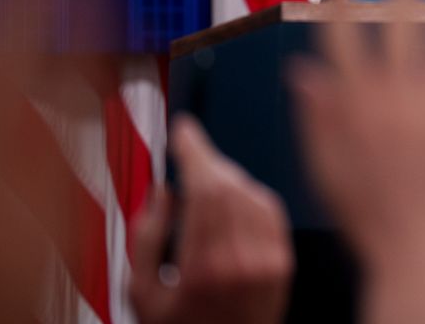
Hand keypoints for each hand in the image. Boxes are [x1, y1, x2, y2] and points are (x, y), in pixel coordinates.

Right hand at [127, 115, 291, 323]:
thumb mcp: (140, 294)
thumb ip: (146, 237)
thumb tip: (162, 190)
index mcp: (201, 267)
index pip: (204, 187)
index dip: (194, 150)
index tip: (183, 130)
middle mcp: (241, 261)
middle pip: (229, 184)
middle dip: (207, 160)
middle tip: (189, 152)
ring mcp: (268, 262)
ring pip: (251, 192)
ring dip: (227, 177)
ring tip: (203, 188)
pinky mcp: (284, 263)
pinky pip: (270, 210)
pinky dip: (250, 196)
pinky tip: (230, 205)